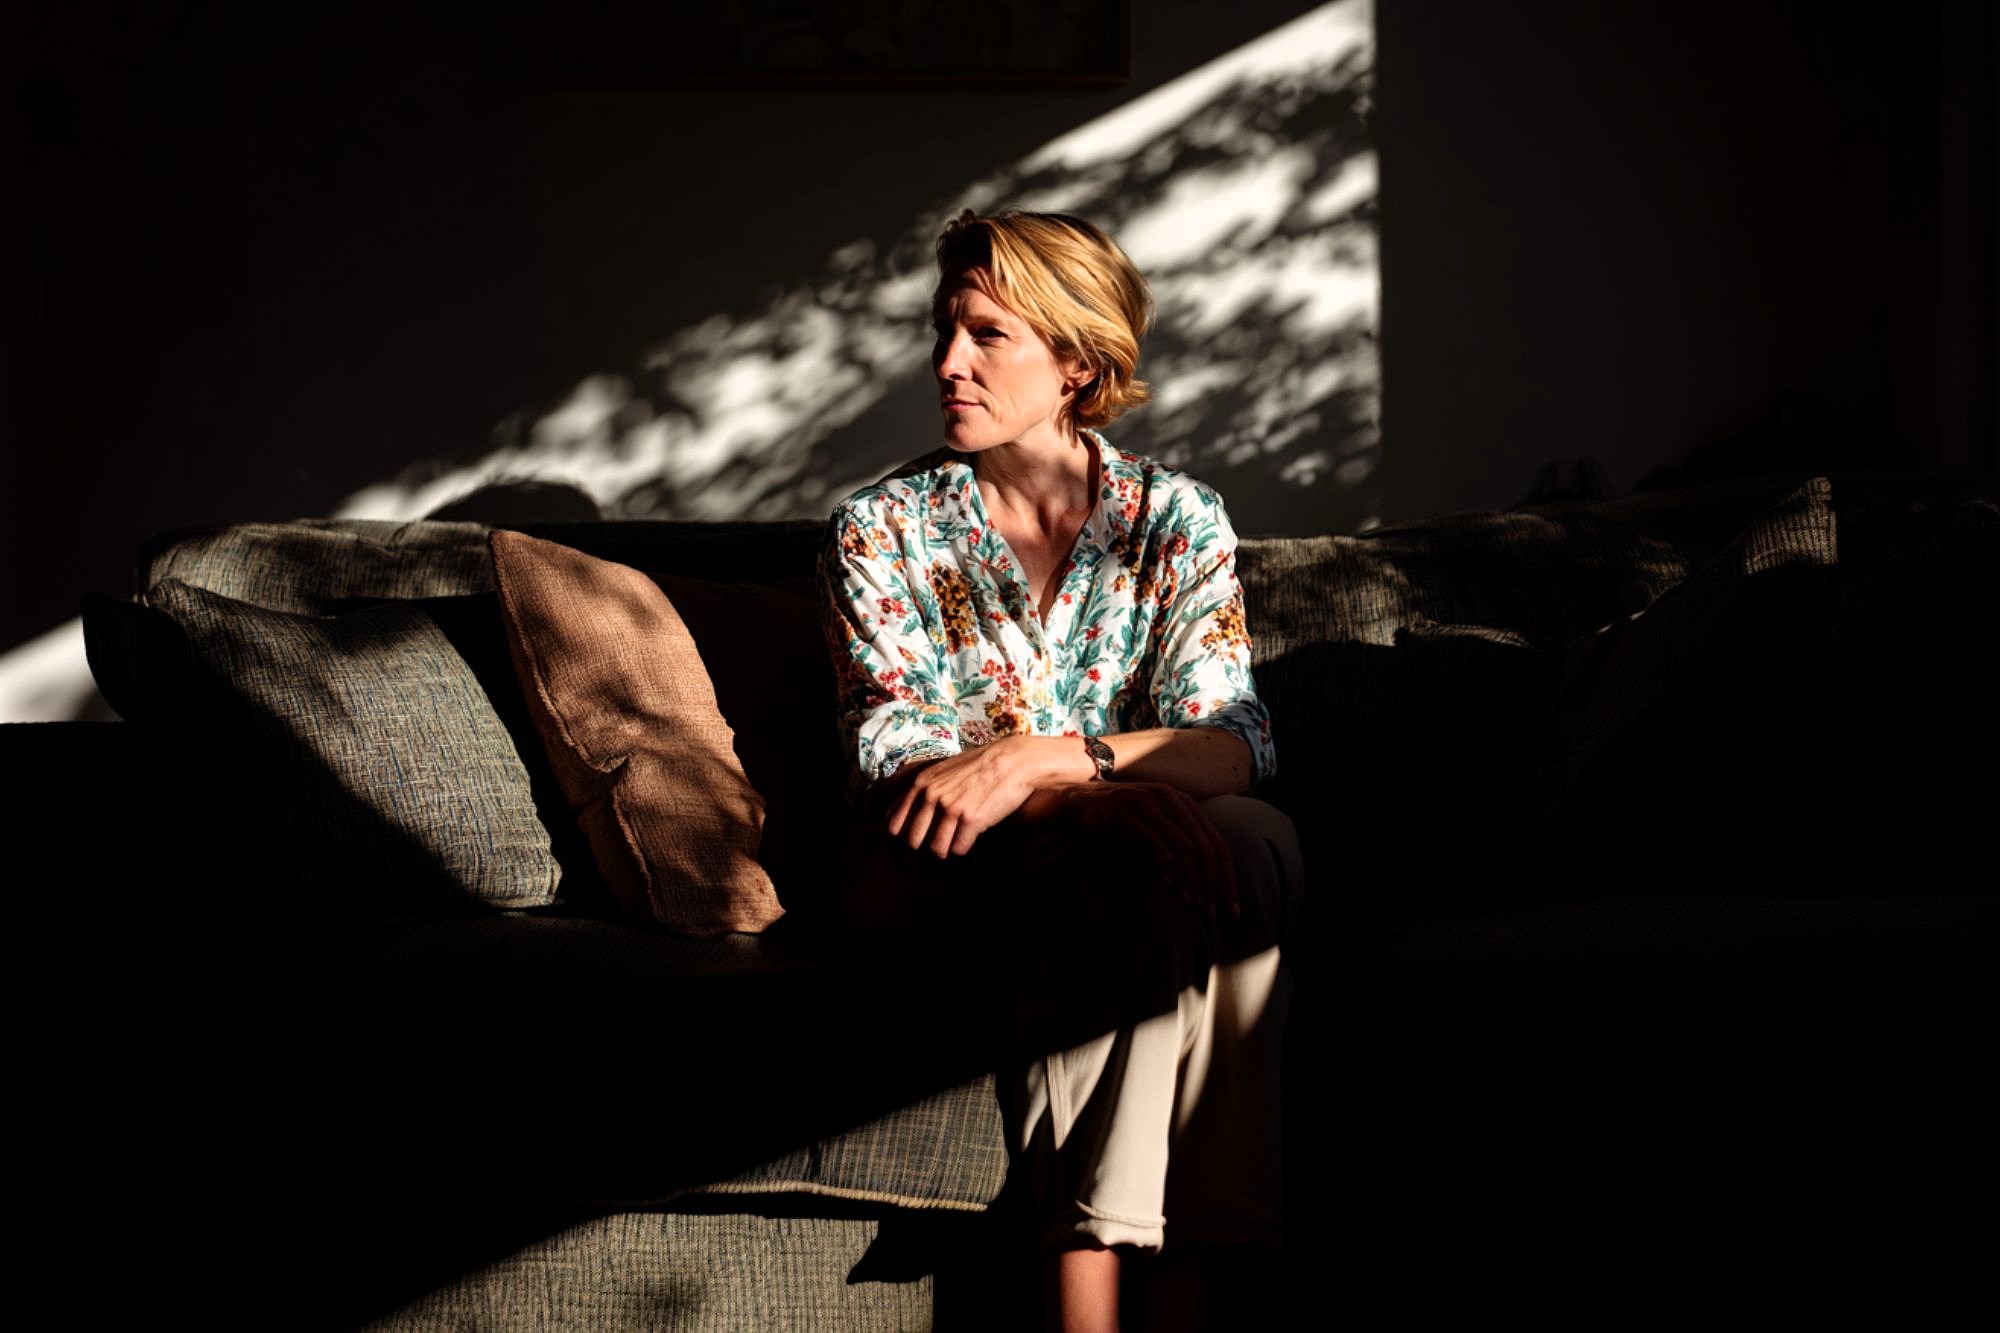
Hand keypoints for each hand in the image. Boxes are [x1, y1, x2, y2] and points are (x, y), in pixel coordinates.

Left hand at [884, 739, 1040, 858]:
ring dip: (947, 848)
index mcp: (921, 784)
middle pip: (913, 841)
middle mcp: (932, 796)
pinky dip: (964, 846)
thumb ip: (923, 789)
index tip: (911, 844)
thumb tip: (903, 811)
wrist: (1013, 761)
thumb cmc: (979, 766)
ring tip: (957, 839)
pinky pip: (959, 849)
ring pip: (937, 849)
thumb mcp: (943, 771)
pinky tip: (971, 836)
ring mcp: (951, 808)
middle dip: (925, 846)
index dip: (900, 838)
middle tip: (938, 842)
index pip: (894, 824)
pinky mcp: (971, 820)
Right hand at [1027, 781, 1239, 923]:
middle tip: (1213, 914)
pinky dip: (1166, 864)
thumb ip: (1178, 851)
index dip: (1228, 879)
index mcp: (1186, 804)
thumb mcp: (1156, 830)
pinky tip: (1170, 885)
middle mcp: (1173, 800)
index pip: (1218, 845)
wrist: (1084, 801)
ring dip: (1191, 879)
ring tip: (1192, 904)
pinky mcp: (1129, 813)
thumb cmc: (1124, 821)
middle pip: (1206, 847)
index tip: (1231, 909)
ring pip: (1184, 846)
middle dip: (1213, 885)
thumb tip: (1195, 887)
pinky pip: (1155, 841)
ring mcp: (1151, 805)